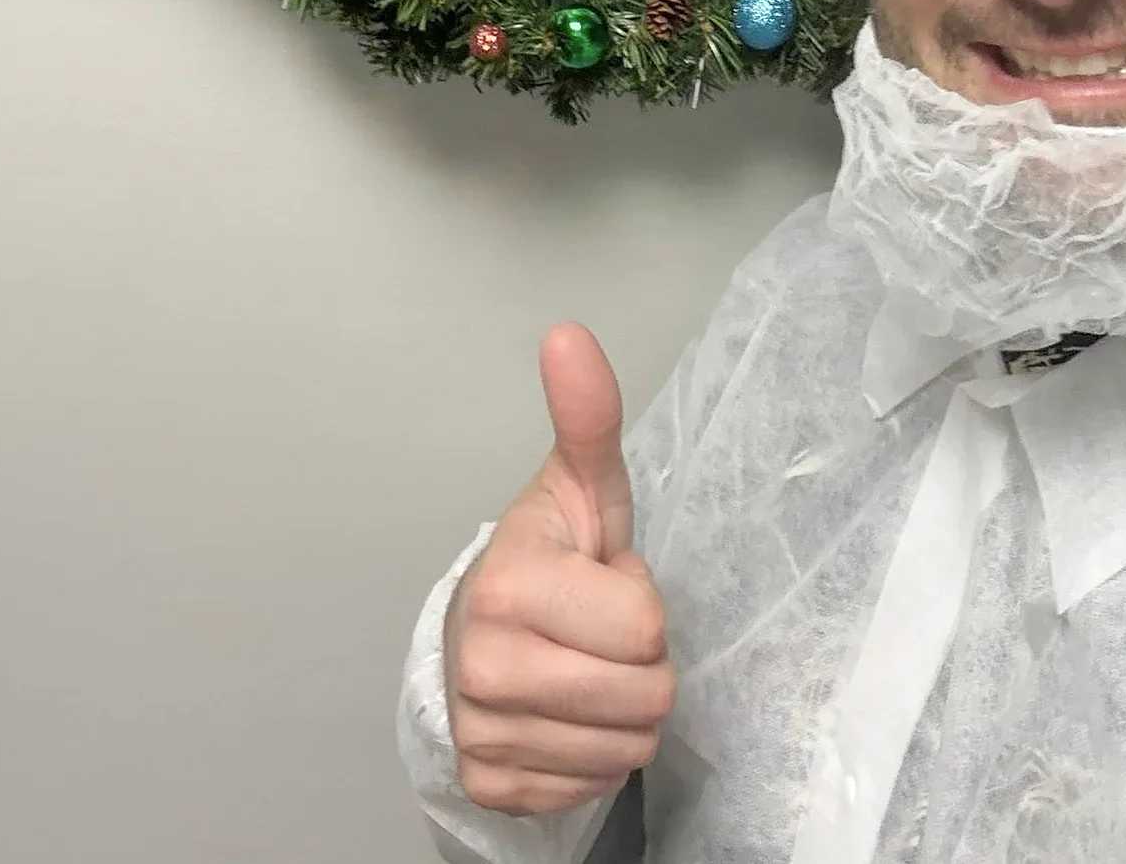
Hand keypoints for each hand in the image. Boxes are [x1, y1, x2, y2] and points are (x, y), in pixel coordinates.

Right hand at [444, 323, 675, 815]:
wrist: (479, 631)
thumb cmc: (550, 558)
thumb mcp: (581, 486)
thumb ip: (588, 417)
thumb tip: (570, 334)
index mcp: (513, 584)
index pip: (646, 627)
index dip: (639, 603)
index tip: (602, 583)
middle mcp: (486, 665)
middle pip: (645, 697)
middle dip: (638, 663)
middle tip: (598, 631)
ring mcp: (483, 733)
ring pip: (623, 751)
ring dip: (620, 714)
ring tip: (584, 667)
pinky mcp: (489, 786)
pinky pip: (588, 790)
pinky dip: (587, 758)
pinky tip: (561, 714)